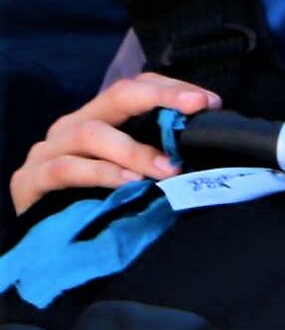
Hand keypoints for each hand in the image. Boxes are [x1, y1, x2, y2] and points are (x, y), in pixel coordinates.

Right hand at [11, 73, 220, 214]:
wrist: (46, 242)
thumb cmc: (98, 202)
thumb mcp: (133, 174)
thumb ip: (159, 157)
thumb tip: (210, 150)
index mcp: (99, 118)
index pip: (137, 88)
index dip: (172, 89)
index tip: (210, 102)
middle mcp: (73, 126)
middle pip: (117, 97)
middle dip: (160, 99)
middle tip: (195, 110)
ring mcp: (48, 151)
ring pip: (91, 134)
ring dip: (135, 150)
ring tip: (168, 169)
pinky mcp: (29, 180)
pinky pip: (67, 169)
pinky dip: (102, 174)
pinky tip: (128, 184)